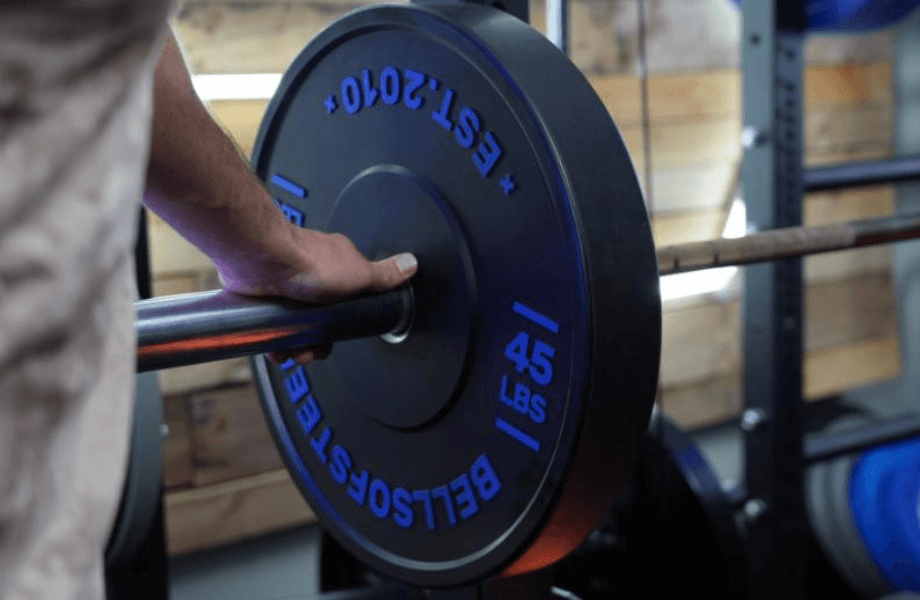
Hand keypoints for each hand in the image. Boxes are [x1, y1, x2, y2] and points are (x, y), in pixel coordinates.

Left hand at [219, 228, 416, 365]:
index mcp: (336, 270)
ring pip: (295, 330)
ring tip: (294, 350)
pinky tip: (276, 346)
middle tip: (314, 348)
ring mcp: (285, 292)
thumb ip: (385, 275)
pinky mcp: (262, 302)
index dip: (343, 325)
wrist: (261, 260)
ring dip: (297, 347)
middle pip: (319, 322)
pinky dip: (274, 343)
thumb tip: (411, 265)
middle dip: (318, 342)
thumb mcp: (359, 273)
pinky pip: (271, 331)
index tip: (339, 335)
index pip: (347, 304)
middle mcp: (309, 279)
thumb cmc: (306, 261)